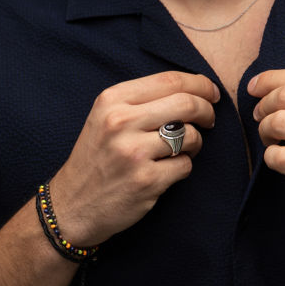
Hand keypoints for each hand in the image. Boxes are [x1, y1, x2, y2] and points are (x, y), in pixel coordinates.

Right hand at [50, 71, 218, 245]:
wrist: (72, 205)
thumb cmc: (97, 157)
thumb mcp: (106, 117)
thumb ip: (142, 100)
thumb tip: (194, 90)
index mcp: (112, 100)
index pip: (169, 80)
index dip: (199, 84)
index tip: (211, 93)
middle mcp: (120, 122)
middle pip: (186, 104)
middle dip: (206, 110)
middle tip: (209, 119)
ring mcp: (133, 153)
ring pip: (190, 136)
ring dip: (195, 142)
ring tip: (182, 148)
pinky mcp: (145, 181)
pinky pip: (185, 165)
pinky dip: (183, 167)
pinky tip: (167, 170)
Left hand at [248, 67, 284, 262]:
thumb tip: (280, 85)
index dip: (271, 79)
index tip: (255, 87)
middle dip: (264, 104)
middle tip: (261, 115)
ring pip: (279, 123)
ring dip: (264, 129)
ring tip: (270, 137)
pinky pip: (280, 158)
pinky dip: (270, 156)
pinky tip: (279, 158)